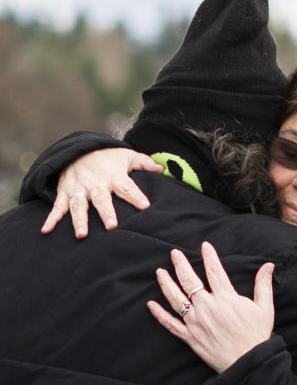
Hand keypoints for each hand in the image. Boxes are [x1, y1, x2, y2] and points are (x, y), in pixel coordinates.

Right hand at [42, 148, 163, 237]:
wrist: (78, 149)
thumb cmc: (108, 157)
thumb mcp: (127, 155)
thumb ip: (145, 163)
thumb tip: (162, 170)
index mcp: (113, 175)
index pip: (127, 187)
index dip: (136, 196)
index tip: (145, 206)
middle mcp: (95, 183)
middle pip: (101, 198)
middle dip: (106, 212)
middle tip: (112, 226)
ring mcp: (78, 188)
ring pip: (78, 205)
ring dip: (79, 220)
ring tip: (82, 235)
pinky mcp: (64, 193)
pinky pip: (57, 207)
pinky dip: (51, 218)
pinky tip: (46, 230)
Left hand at [147, 241, 275, 372]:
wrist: (247, 362)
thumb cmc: (257, 335)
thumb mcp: (265, 308)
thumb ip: (263, 285)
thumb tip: (268, 265)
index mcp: (226, 298)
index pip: (215, 271)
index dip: (209, 256)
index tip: (204, 245)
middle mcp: (207, 307)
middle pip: (190, 281)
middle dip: (180, 264)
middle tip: (174, 253)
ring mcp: (196, 322)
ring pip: (176, 299)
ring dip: (166, 284)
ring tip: (159, 272)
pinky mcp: (190, 337)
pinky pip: (170, 324)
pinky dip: (159, 314)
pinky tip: (151, 305)